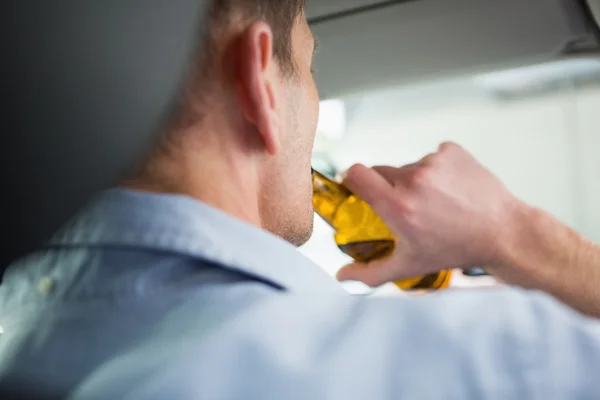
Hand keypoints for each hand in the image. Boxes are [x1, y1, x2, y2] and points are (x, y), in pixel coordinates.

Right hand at [336, 142, 524, 286]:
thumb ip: (370, 273)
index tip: (357, 188)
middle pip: (381, 171)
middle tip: (405, 207)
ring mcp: (434, 162)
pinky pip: (431, 158)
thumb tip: (342, 276)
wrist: (503, 233)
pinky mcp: (451, 151)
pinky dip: (436, 171)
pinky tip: (450, 190)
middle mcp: (414, 179)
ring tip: (436, 202)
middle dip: (387, 188)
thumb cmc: (455, 250)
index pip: (356, 174)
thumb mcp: (409, 266)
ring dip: (414, 181)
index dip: (351, 180)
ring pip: (408, 166)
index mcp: (398, 205)